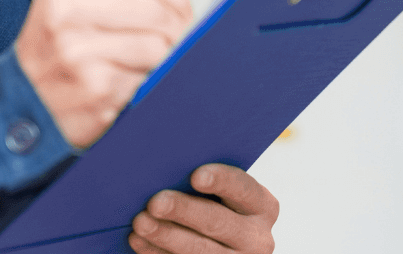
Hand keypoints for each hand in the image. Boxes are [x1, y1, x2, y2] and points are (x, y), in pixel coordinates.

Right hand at [14, 0, 192, 147]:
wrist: (17, 106)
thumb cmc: (48, 58)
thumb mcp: (64, 8)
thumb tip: (173, 1)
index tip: (181, 6)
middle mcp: (67, 15)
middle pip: (154, 11)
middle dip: (178, 26)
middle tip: (182, 37)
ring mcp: (81, 53)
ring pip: (157, 47)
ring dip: (166, 58)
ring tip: (155, 62)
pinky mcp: (97, 88)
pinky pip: (146, 79)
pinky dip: (147, 83)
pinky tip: (132, 84)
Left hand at [129, 164, 278, 253]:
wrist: (221, 243)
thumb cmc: (214, 203)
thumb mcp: (223, 194)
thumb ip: (206, 178)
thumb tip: (171, 157)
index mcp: (263, 206)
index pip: (244, 188)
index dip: (221, 180)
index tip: (195, 176)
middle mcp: (258, 237)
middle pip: (218, 222)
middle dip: (184, 210)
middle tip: (154, 202)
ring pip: (200, 250)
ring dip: (166, 235)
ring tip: (139, 223)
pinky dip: (157, 252)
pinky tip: (139, 241)